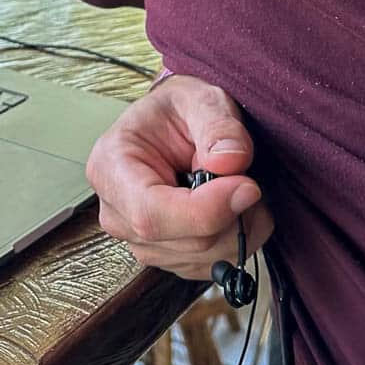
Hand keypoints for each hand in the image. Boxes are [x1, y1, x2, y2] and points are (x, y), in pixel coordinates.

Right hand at [85, 75, 273, 281]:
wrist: (174, 125)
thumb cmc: (178, 111)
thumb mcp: (199, 99)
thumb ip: (218, 126)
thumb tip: (231, 163)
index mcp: (111, 167)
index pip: (150, 213)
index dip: (204, 211)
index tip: (248, 187)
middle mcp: (117, 213)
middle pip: (184, 242)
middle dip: (233, 216)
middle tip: (253, 178)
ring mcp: (140, 242)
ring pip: (204, 258)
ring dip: (241, 229)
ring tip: (242, 187)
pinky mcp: (168, 257)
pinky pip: (212, 266)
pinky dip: (238, 241)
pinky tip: (234, 208)